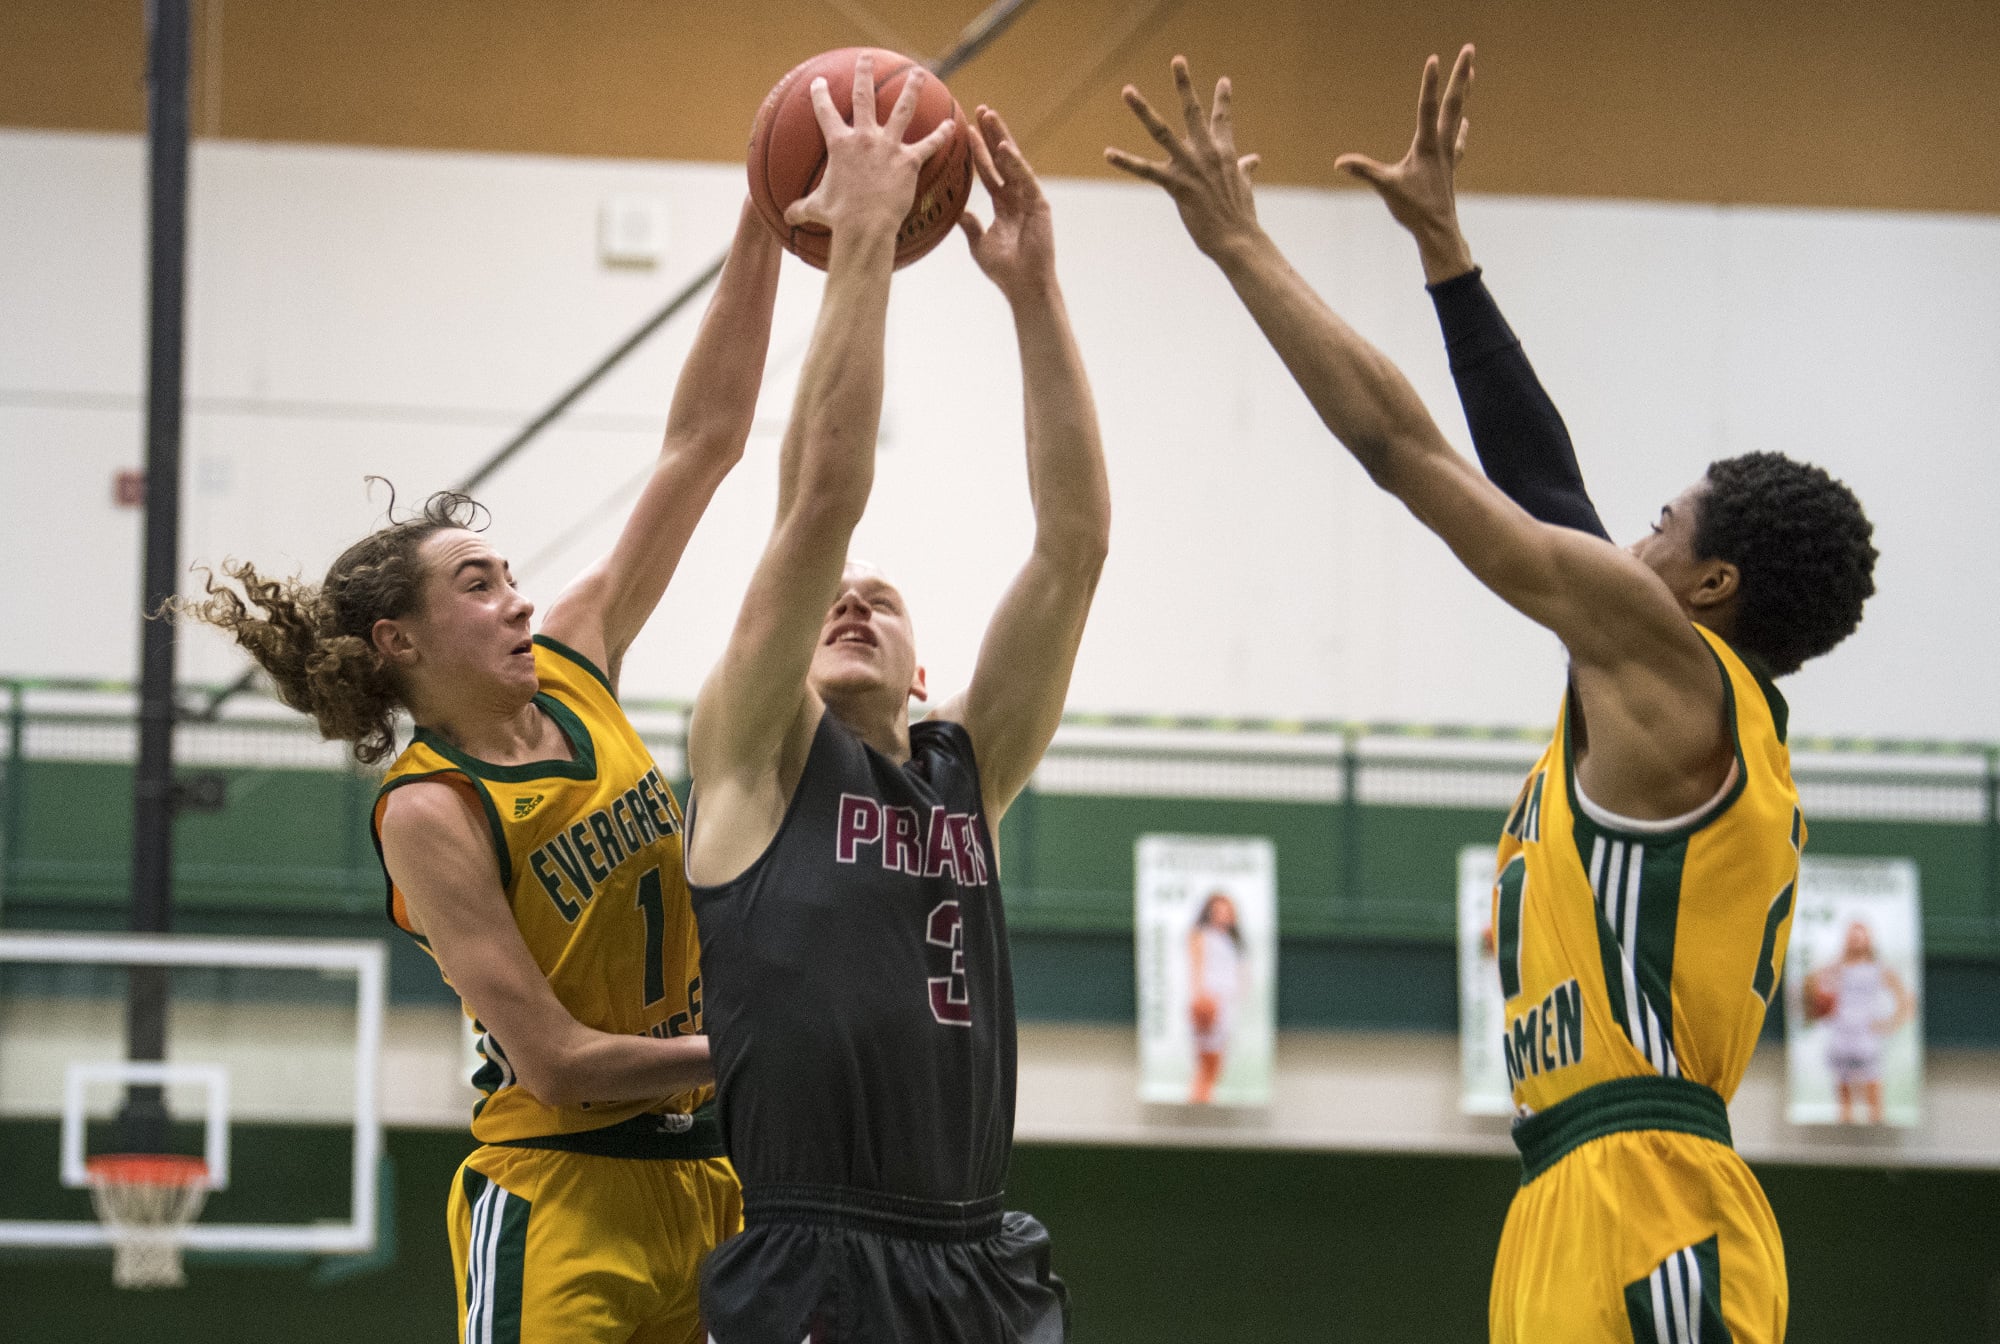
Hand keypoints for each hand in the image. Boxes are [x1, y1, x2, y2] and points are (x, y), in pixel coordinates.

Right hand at [785, 53, 957, 240]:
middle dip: (865, 73)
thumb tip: (786, 218)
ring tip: (918, 73)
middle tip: (866, 58)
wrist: (864, 225)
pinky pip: (929, 145)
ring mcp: (889, 146)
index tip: (820, 82)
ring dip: (912, 89)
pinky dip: (942, 135)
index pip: (826, 112)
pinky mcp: (909, 161)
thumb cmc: (838, 218)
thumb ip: (802, 208)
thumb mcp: (816, 209)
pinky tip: (952, 125)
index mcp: (840, 144)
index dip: (821, 95)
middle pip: (865, 97)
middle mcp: (864, 137)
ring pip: (903, 109)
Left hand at [959, 106, 1057, 302]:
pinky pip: (1025, 178)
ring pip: (1013, 161)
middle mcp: (1016, 196)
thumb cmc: (1003, 268)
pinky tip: (1004, 146)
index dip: (978, 150)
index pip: (988, 171)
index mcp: (1003, 204)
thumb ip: (970, 224)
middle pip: (1002, 158)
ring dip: (1002, 137)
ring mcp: (1028, 197)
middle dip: (992, 133)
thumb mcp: (979, 242)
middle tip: (980, 110)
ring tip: (990, 116)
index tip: (967, 130)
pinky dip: (1015, 162)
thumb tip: (956, 211)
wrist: (1023, 284)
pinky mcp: (1039, 203)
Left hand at [1105, 56, 1263, 261]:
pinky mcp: (1176, 185)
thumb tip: (1254, 159)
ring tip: (1128, 90)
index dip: (1223, 98)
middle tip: (1177, 60)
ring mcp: (1190, 166)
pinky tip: (1108, 152)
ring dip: (1143, 109)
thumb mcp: (1244, 186)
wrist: (1237, 238)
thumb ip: (1245, 169)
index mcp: (1224, 152)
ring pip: (1161, 131)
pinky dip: (1126, 161)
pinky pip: (1145, 170)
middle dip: (1184, 84)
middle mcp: (1207, 152)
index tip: (1222, 80)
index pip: (1223, 119)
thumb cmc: (1240, 216)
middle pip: (1193, 111)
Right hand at [1333, 44, 1476, 283]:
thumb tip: (1340, 163)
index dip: (1430, 83)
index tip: (1434, 58)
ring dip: (1464, 94)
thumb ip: (1364, 171)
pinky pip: (1457, 140)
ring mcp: (1448, 154)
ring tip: (1472, 74)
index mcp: (1427, 146)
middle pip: (1454, 103)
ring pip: (1458, 115)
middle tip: (1470, 50)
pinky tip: (1465, 122)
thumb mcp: (1386, 188)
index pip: (1428, 107)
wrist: (1439, 231)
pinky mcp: (1448, 166)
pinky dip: (1461, 127)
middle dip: (1461, 76)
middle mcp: (1442, 144)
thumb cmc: (1414, 210)